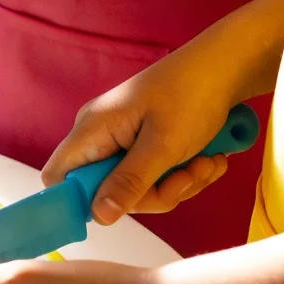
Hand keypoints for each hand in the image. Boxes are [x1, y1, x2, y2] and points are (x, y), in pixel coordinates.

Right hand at [40, 53, 242, 224]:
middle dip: (154, 194)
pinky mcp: (147, 145)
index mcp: (92, 130)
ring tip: (207, 162)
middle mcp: (102, 137)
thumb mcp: (163, 145)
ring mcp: (125, 141)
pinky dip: (186, 174)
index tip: (117, 210)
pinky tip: (209, 159)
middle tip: (187, 177)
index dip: (76, 201)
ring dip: (179, 184)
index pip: (58, 177)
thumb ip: (129, 182)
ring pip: (140, 189)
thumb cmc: (191, 93)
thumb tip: (99, 216)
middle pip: (108, 192)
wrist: (225, 68)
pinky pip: (157, 178)